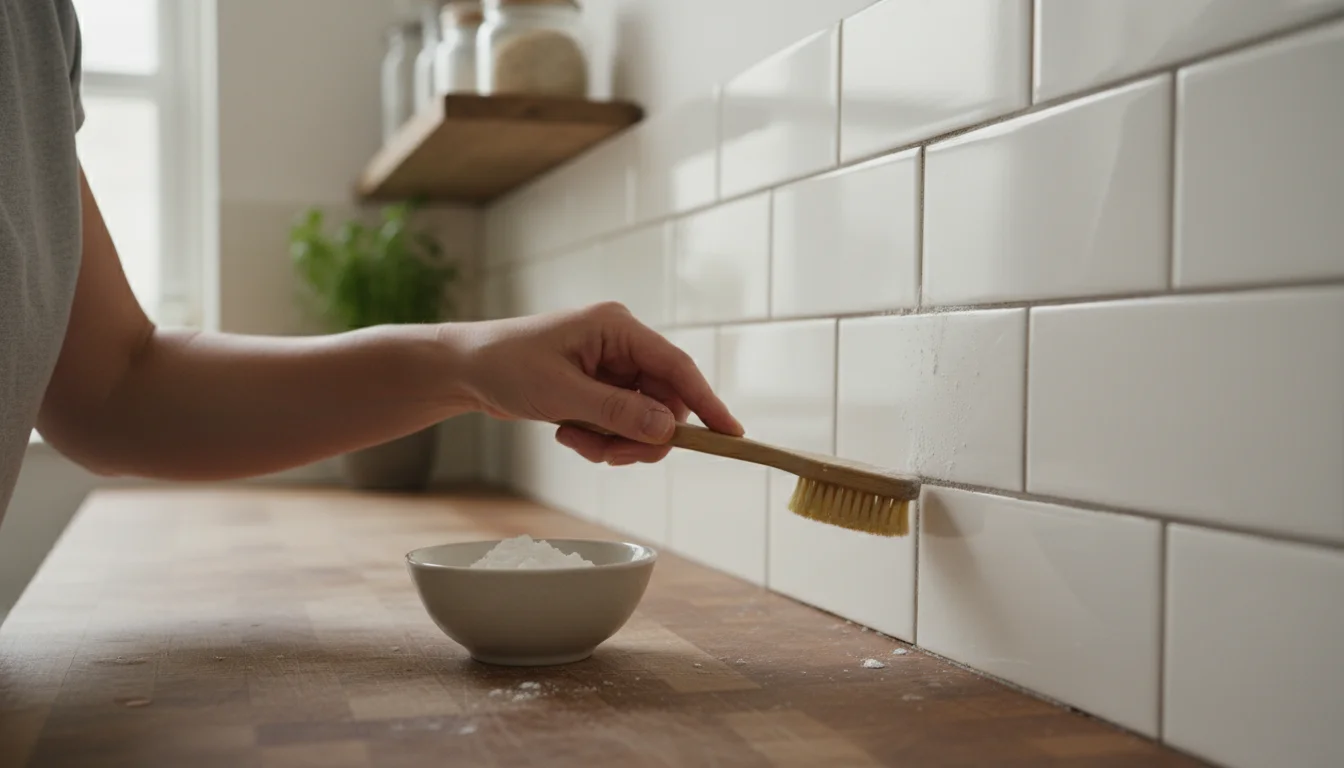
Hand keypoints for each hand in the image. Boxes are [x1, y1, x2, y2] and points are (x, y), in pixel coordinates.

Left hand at [458, 302, 743, 464]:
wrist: (465, 370)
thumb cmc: (506, 366)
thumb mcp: (562, 393)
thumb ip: (618, 412)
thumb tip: (667, 430)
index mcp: (617, 328)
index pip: (677, 367)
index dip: (707, 402)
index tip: (731, 434)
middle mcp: (622, 344)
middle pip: (664, 400)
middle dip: (642, 434)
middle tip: (611, 455)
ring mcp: (612, 367)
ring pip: (644, 418)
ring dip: (617, 440)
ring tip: (579, 442)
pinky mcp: (600, 387)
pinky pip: (622, 422)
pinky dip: (603, 439)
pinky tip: (571, 435)